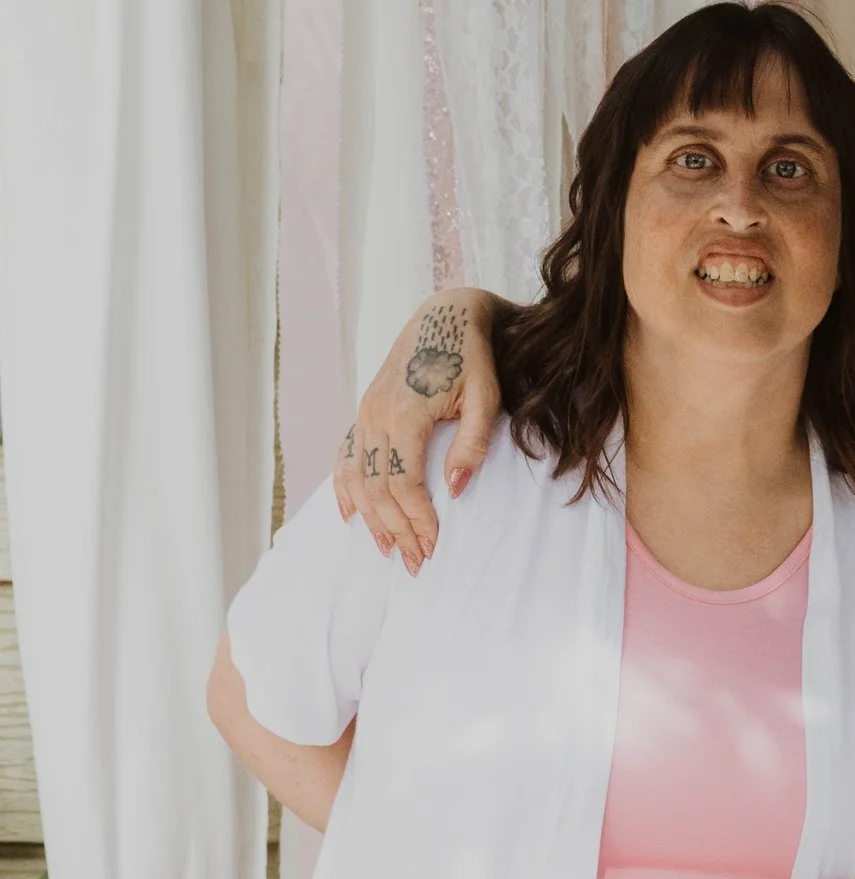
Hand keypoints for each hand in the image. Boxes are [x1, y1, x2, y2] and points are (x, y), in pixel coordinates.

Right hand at [331, 290, 502, 569]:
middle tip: (415, 563)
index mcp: (405, 413)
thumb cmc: (473, 356)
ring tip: (388, 548)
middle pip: (377, 489)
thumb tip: (455, 489)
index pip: (402, 483)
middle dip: (395, 530)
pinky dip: (345, 487)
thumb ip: (472, 443)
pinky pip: (346, 456)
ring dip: (371, 518)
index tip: (433, 548)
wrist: (445, 314)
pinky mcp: (363, 410)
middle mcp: (376, 415)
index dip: (416, 520)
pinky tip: (350, 513)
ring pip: (358, 478)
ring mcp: (365, 413)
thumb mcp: (486, 396)